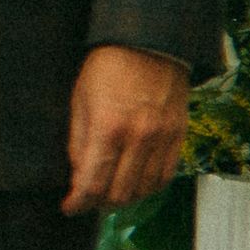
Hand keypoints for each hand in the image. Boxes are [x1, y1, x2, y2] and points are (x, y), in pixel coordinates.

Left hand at [61, 45, 190, 215]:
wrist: (149, 43)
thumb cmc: (107, 68)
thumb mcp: (80, 101)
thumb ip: (78, 143)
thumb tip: (78, 177)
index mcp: (107, 128)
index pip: (92, 183)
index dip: (78, 203)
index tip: (69, 207)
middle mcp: (138, 138)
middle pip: (119, 194)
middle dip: (98, 203)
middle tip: (87, 200)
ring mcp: (163, 138)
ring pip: (145, 190)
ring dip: (124, 198)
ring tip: (109, 193)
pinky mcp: (180, 136)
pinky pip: (166, 176)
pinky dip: (148, 187)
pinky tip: (135, 183)